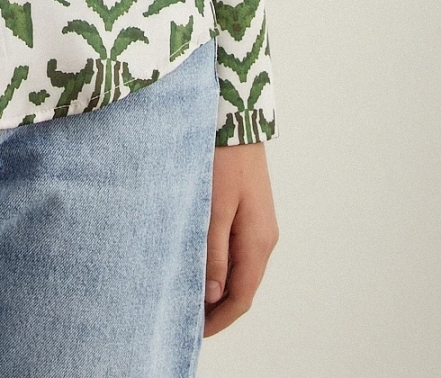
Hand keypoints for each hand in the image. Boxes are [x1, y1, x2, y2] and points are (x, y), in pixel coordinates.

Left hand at [203, 142, 278, 335]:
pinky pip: (238, 252)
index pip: (241, 297)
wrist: (235, 120)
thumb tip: (214, 296)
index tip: (194, 331)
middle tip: (187, 319)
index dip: (219, 320)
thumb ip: (214, 253)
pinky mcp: (250, 214)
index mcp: (258, 242)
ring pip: (241, 271)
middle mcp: (264, 239)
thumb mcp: (213, 208)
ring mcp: (260, 227)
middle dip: (218, 309)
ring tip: (189, 296)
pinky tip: (201, 265)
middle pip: (243, 288)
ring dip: (219, 289)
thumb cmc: (222, 160)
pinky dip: (221, 267)